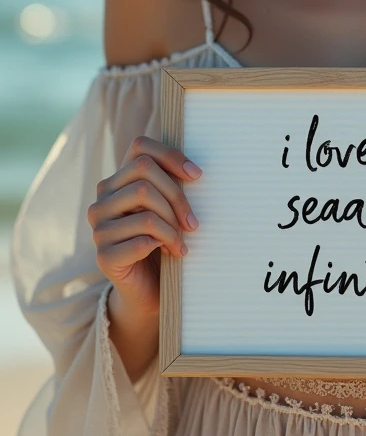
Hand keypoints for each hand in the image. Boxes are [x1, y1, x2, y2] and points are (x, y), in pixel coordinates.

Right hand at [87, 136, 202, 316]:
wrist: (149, 288)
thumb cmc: (162, 240)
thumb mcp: (167, 206)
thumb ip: (170, 182)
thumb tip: (195, 170)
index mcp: (116, 182)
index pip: (140, 148)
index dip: (171, 156)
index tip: (197, 176)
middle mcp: (102, 201)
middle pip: (145, 177)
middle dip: (177, 199)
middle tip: (193, 223)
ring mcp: (99, 229)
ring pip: (147, 212)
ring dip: (173, 228)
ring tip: (182, 242)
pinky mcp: (104, 256)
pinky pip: (142, 241)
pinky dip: (164, 245)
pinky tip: (172, 253)